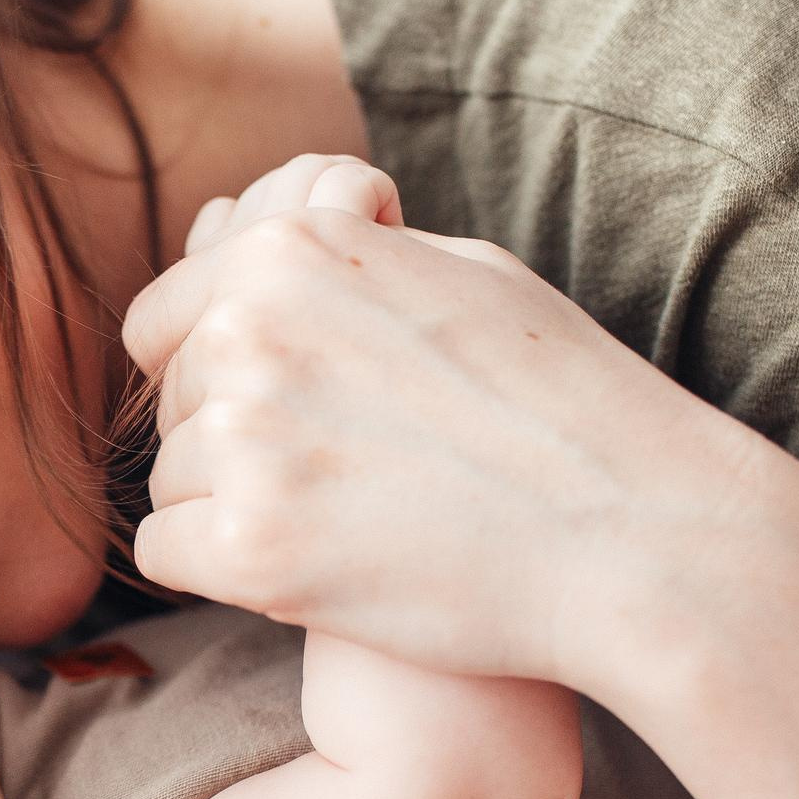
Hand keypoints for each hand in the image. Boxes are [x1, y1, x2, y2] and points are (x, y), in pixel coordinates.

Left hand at [125, 155, 762, 683]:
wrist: (638, 537)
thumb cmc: (563, 404)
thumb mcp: (457, 271)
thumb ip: (337, 254)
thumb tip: (232, 226)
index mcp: (289, 252)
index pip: (160, 318)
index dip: (205, 371)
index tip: (270, 408)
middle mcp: (249, 330)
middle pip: (172, 407)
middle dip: (231, 442)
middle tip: (345, 475)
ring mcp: (246, 440)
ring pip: (171, 483)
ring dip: (232, 508)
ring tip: (348, 521)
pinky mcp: (250, 547)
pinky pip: (165, 555)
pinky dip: (221, 572)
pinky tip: (310, 571)